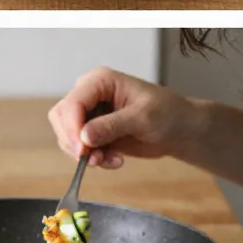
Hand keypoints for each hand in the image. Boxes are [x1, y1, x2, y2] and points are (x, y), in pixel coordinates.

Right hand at [48, 67, 193, 167]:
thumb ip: (112, 126)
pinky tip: (115, 160)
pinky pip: (80, 148)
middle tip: (94, 160)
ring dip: (85, 153)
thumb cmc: (167, 114)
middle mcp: (90, 94)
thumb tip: (84, 138)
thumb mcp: (142, 118)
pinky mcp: (94, 132)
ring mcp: (90, 113)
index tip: (82, 151)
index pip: (73, 102)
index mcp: (100, 81)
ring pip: (67, 135)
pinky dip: (93, 158)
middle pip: (62, 117)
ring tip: (111, 161)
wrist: (180, 130)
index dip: (72, 127)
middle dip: (74, 142)